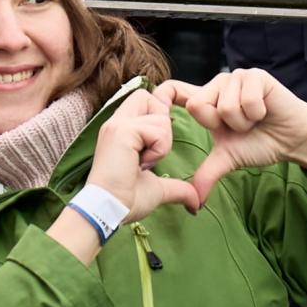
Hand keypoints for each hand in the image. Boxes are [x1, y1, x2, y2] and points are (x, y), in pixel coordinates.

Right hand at [87, 90, 199, 221]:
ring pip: (159, 114)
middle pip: (147, 96)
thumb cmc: (126, 201)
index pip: (143, 100)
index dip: (157, 115)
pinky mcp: (122, 131)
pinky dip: (159, 148)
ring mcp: (117, 125)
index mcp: (120, 130)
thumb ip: (177, 187)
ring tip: (146, 161)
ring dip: (163, 141)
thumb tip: (196, 202)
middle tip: (154, 148)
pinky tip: (143, 163)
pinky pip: (158, 129)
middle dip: (161, 119)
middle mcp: (116, 122)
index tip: (156, 144)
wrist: (110, 211)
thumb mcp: (157, 189)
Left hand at [153, 69, 306, 203]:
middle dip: (221, 126)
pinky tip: (265, 112)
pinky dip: (256, 114)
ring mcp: (236, 77)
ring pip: (224, 106)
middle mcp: (217, 84)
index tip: (159, 116)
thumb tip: (192, 205)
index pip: (172, 90)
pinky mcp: (255, 76)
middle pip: (198, 106)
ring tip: (253, 120)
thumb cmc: (260, 143)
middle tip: (239, 127)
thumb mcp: (227, 159)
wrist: (293, 139)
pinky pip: (245, 101)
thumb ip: (206, 175)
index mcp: (205, 100)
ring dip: (242, 122)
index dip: (161, 98)